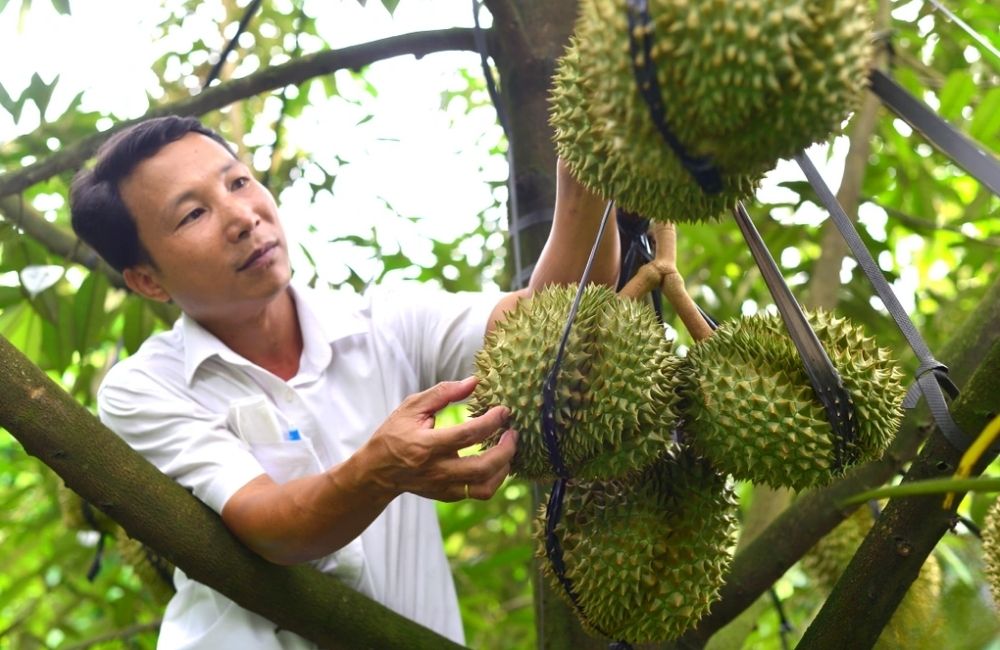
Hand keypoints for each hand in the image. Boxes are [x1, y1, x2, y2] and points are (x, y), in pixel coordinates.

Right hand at [357, 376, 516, 501]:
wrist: (376, 472)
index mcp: (426, 445)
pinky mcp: (448, 496)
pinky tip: (497, 462)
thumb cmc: (394, 435)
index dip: (491, 421)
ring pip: (485, 487)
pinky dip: (494, 478)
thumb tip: (474, 382)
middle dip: (506, 449)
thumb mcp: (412, 407)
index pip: (468, 435)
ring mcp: (443, 487)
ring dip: (504, 468)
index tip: (504, 410)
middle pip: (482, 467)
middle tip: (513, 432)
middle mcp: (437, 470)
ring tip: (509, 448)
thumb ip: (443, 393)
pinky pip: (479, 493)